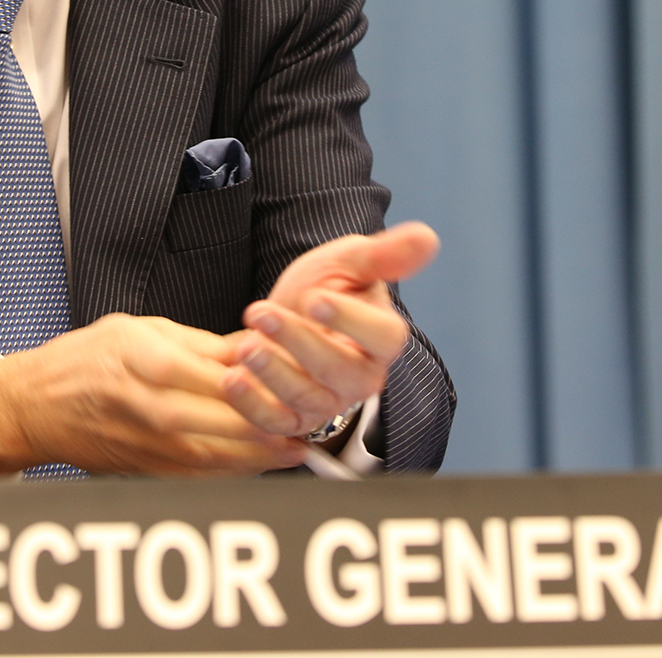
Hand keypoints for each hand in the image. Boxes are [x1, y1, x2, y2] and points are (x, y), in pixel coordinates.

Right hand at [0, 313, 306, 475]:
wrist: (34, 407)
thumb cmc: (83, 360)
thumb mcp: (140, 330)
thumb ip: (200, 344)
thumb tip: (252, 347)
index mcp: (155, 364)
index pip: (231, 377)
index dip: (272, 378)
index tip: (301, 372)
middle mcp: (158, 410)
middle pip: (237, 421)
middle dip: (280, 418)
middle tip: (315, 409)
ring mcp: (156, 447)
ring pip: (228, 456)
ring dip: (269, 451)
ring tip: (301, 441)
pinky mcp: (152, 470)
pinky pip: (208, 475)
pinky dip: (241, 469)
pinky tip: (265, 460)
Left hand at [221, 221, 439, 438]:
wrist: (283, 317)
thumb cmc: (321, 288)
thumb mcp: (349, 263)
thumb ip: (385, 255)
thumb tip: (428, 238)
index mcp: (382, 339)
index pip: (381, 337)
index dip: (350, 320)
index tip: (315, 300)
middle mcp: (361, 377)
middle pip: (338, 369)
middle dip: (297, 341)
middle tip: (261, 312)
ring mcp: (328, 402)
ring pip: (305, 396)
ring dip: (272, 371)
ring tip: (246, 344)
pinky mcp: (295, 420)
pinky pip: (276, 423)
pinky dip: (253, 405)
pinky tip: (233, 380)